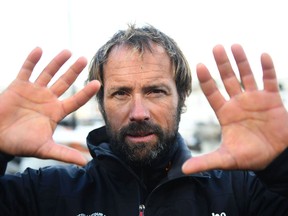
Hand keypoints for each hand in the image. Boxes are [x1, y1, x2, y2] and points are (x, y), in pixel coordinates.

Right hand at [0, 48, 99, 165]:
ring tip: (68, 51)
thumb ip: (65, 153)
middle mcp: (48, 99)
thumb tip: (85, 163)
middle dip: (74, 71)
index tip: (98, 83)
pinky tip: (39, 49)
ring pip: (48, 73)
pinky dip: (32, 60)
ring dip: (57, 62)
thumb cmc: (20, 143)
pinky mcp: (18, 86)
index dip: (86, 92)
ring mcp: (34, 91)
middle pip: (64, 82)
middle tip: (84, 59)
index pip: (76, 100)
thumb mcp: (45, 148)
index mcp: (56, 112)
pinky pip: (26, 70)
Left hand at [182, 44, 287, 173]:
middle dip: (222, 64)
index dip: (206, 80)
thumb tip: (183, 170)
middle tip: (215, 48)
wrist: (274, 158)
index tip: (199, 65)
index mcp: (225, 113)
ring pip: (247, 75)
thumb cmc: (250, 156)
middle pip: (228, 79)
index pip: (213, 92)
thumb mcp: (226, 158)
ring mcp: (255, 99)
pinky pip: (269, 81)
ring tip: (234, 46)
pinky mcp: (272, 99)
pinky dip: (267, 69)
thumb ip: (205, 162)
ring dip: (241, 61)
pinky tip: (262, 56)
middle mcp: (238, 102)